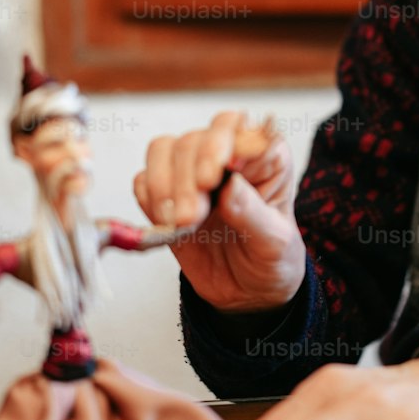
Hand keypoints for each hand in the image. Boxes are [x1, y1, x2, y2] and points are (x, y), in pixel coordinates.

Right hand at [133, 111, 306, 311]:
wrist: (248, 293)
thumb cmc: (271, 259)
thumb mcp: (275, 242)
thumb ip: (253, 213)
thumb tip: (230, 184)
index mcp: (264, 156)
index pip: (237, 127)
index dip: (219, 145)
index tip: (212, 177)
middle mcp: (226, 155)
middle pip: (194, 140)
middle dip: (187, 179)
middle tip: (191, 216)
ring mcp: (193, 172)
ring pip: (163, 151)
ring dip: (164, 186)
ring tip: (180, 223)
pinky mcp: (166, 195)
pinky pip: (143, 181)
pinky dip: (149, 200)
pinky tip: (168, 223)